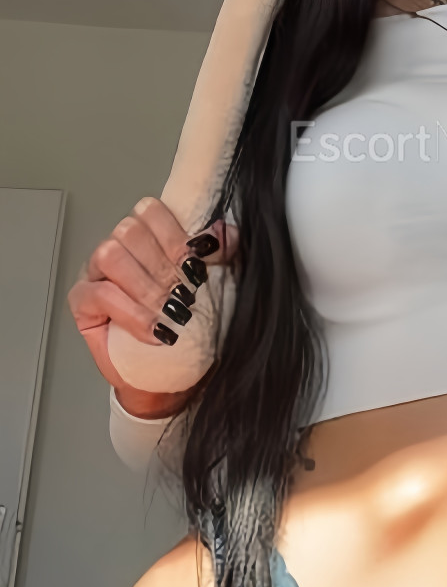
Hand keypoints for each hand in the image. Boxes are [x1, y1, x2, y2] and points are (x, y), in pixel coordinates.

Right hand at [68, 198, 237, 415]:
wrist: (170, 376)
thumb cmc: (189, 327)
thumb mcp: (214, 285)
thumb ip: (218, 254)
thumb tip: (224, 233)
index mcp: (147, 236)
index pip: (150, 210)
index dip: (174, 234)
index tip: (197, 262)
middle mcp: (118, 248)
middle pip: (130, 231)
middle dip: (164, 265)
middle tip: (186, 295)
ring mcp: (96, 273)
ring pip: (110, 255)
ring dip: (147, 287)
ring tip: (172, 314)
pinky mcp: (82, 303)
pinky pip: (101, 295)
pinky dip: (133, 314)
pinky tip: (157, 331)